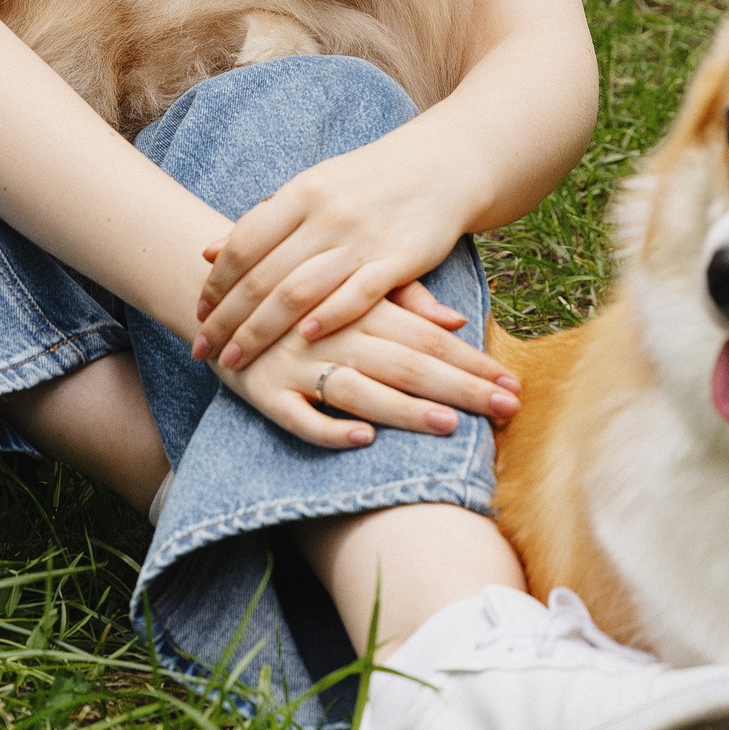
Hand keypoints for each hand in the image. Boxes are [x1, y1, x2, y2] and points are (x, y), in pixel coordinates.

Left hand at [194, 128, 493, 374]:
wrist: (443, 166)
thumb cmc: (369, 183)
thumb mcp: (312, 189)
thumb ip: (263, 222)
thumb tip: (206, 250)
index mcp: (301, 193)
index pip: (244, 244)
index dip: (216, 283)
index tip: (199, 315)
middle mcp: (327, 214)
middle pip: (263, 275)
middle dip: (227, 319)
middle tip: (202, 350)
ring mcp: (362, 237)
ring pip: (299, 291)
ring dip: (261, 331)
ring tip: (235, 359)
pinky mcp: (399, 258)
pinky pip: (357, 294)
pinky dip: (327, 317)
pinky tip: (302, 340)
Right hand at [217, 292, 519, 449]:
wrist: (215, 290)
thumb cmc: (303, 298)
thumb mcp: (352, 290)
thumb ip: (403, 302)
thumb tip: (456, 321)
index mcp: (360, 307)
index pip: (429, 339)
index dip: (473, 362)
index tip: (514, 385)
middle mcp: (333, 334)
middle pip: (406, 363)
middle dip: (460, 388)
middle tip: (508, 409)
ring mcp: (296, 364)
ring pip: (358, 389)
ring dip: (404, 409)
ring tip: (449, 424)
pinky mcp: (263, 391)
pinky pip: (297, 416)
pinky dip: (328, 427)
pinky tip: (362, 439)